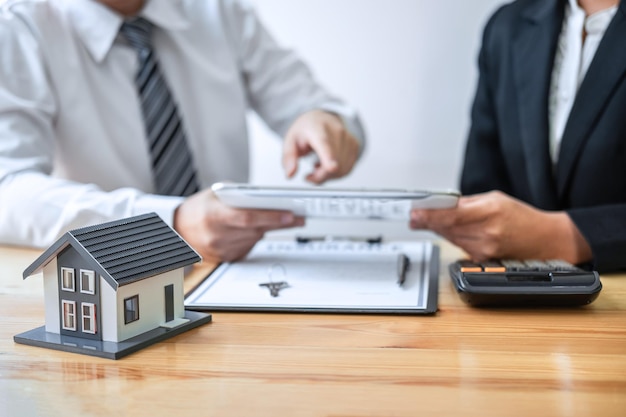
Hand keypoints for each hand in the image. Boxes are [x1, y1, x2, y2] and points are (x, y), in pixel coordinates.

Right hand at [173, 189, 304, 262]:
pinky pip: (249, 246)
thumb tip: (267, 199)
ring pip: (256, 239)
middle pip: (256, 230)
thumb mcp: (215, 194)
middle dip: (280, 223)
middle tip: (298, 217)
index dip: (270, 217)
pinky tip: (263, 229)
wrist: (178, 229)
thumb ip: (239, 196)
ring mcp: (221, 249)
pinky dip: (257, 237)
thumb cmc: (198, 208)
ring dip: (271, 230)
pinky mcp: (227, 257)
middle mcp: (217, 235)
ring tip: (287, 220)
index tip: (289, 214)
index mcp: (213, 215)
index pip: (247, 218)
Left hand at [282, 110, 359, 183]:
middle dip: (319, 176)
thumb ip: (289, 158)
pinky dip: (337, 173)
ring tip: (318, 166)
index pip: (325, 144)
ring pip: (341, 170)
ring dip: (328, 175)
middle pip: (333, 164)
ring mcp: (348, 139)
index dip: (329, 157)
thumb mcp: (290, 141)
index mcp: (317, 128)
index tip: (331, 167)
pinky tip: (328, 164)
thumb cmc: (307, 130)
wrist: (322, 119)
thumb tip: (290, 173)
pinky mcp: (355, 147)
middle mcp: (337, 132)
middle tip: (310, 174)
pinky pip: (347, 169)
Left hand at [409, 191, 591, 263]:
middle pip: (447, 228)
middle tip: (413, 217)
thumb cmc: (522, 217)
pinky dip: (451, 238)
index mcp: (490, 212)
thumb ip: (467, 202)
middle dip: (427, 222)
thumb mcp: (496, 199)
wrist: (545, 240)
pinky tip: (448, 231)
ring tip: (426, 221)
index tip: (415, 213)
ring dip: (437, 229)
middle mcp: (487, 233)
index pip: (452, 215)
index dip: (430, 215)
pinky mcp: (483, 260)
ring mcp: (484, 249)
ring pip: (450, 238)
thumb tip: (442, 204)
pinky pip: (459, 246)